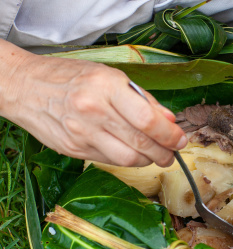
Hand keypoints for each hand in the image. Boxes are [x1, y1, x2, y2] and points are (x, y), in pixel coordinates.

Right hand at [0, 40, 186, 166]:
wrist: (25, 87)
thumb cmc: (71, 77)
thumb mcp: (110, 77)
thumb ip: (142, 99)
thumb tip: (170, 121)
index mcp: (106, 87)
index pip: (148, 120)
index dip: (169, 135)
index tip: (181, 140)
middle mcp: (93, 112)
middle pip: (140, 144)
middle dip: (164, 153)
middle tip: (172, 154)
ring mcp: (82, 134)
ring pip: (127, 159)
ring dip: (148, 161)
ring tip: (154, 155)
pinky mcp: (74, 150)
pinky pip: (109, 161)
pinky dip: (126, 160)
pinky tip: (131, 153)